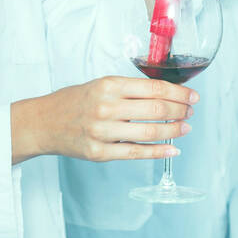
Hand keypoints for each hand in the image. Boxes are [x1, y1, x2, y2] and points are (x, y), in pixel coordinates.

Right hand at [13, 76, 197, 162]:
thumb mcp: (102, 85)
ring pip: (150, 131)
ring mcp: (103, 131)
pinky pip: (136, 152)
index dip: (179, 93)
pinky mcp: (99, 153)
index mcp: (109, 85)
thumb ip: (131, 90)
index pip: (154, 88)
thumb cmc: (75, 102)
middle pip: (156, 109)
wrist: (44, 122)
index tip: (193, 97)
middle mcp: (106, 107)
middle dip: (180, 111)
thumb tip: (167, 94)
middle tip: (190, 112)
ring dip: (174, 130)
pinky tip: (172, 148)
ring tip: (185, 128)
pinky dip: (158, 151)